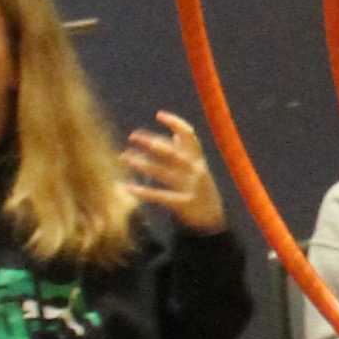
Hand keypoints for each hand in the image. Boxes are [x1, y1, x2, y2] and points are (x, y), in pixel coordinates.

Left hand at [124, 111, 225, 235]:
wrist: (214, 223)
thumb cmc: (202, 193)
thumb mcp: (199, 171)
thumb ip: (188, 153)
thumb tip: (176, 134)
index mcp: (199, 161)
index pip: (190, 136)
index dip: (175, 123)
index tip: (159, 115)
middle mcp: (196, 171)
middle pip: (172, 152)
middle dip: (151, 142)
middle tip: (132, 137)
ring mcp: (191, 188)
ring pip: (163, 172)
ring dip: (142, 163)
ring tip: (125, 157)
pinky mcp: (183, 204)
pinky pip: (160, 196)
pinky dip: (144, 191)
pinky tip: (128, 187)